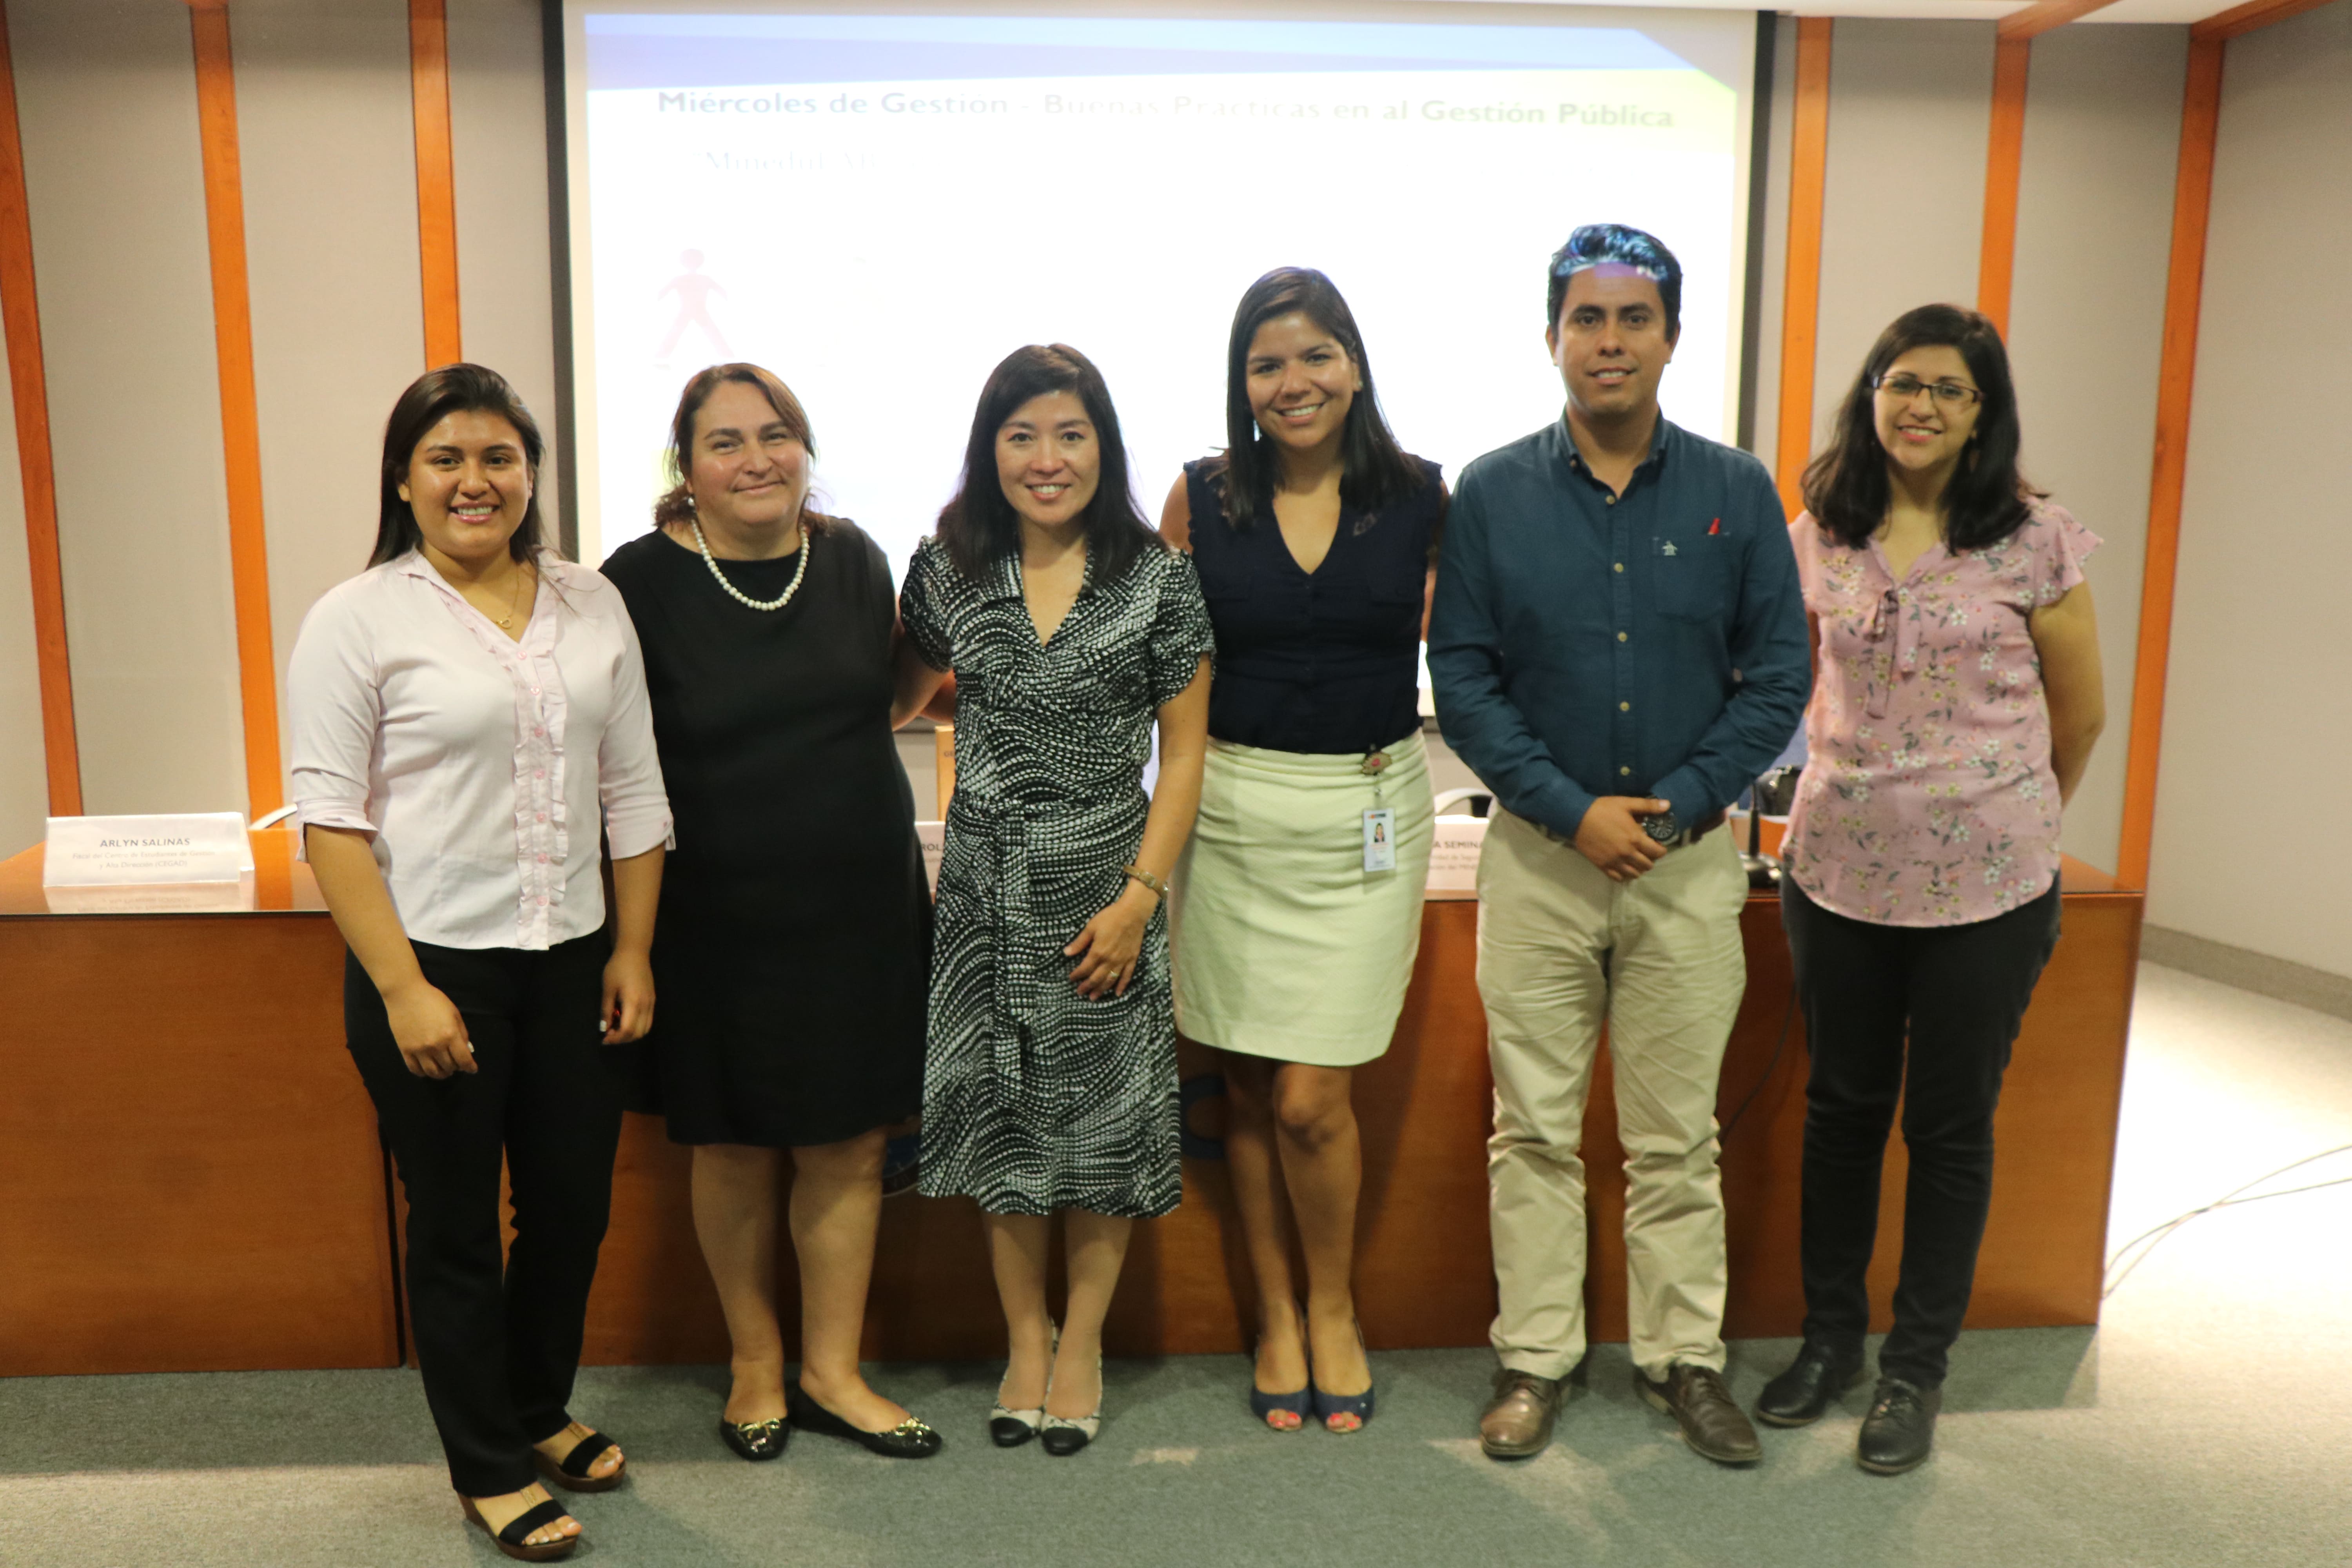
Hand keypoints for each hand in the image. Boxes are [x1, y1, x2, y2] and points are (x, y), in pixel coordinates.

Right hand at [384, 980, 475, 1077]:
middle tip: (457, 1065)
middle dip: (456, 1068)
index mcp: (450, 1035)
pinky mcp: (405, 1050)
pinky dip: (424, 1073)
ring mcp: (419, 1050)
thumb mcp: (454, 1013)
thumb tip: (466, 1050)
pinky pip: (415, 1070)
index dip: (470, 1068)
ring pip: (433, 1072)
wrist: (406, 994)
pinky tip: (428, 1069)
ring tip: (444, 1070)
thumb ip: (462, 1033)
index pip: (463, 1060)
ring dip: (441, 1074)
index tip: (472, 1069)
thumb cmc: (433, 1000)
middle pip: (449, 1067)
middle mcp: (435, 1046)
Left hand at [602, 949, 655, 1042]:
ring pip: (645, 1029)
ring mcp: (651, 1003)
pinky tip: (625, 1020)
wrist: (634, 952)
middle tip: (609, 1034)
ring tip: (617, 1029)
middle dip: (623, 1039)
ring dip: (631, 1034)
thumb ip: (606, 1010)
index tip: (603, 1038)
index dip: (615, 1038)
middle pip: (638, 1033)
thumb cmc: (617, 968)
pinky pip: (648, 1020)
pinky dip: (637, 1026)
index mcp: (634, 1002)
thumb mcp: (608, 989)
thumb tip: (604, 1028)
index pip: (628, 1030)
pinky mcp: (652, 1000)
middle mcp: (646, 1005)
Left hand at [1064, 885, 1153, 999]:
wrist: (1133, 913)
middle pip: (1096, 978)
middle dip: (1086, 986)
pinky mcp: (1132, 959)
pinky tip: (1117, 993)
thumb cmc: (1110, 917)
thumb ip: (1079, 942)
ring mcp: (1122, 961)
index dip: (1077, 975)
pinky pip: (1126, 976)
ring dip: (1101, 990)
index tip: (1071, 978)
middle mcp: (1110, 960)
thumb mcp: (1091, 927)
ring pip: (1110, 980)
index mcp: (1098, 952)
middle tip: (1080, 992)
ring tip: (1094, 997)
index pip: (1085, 968)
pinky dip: (1122, 986)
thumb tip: (1066, 953)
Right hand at [1572, 797, 1670, 882]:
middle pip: (1647, 865)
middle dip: (1650, 859)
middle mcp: (1627, 853)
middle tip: (1646, 851)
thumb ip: (1647, 806)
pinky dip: (1624, 875)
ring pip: (1634, 874)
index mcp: (1635, 838)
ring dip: (1638, 868)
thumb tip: (1668, 804)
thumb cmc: (1602, 809)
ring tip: (1635, 859)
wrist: (1576, 817)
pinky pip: (1618, 878)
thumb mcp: (1626, 803)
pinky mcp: (1603, 866)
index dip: (1661, 849)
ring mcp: (1614, 862)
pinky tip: (1623, 867)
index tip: (1657, 844)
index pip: (1657, 852)